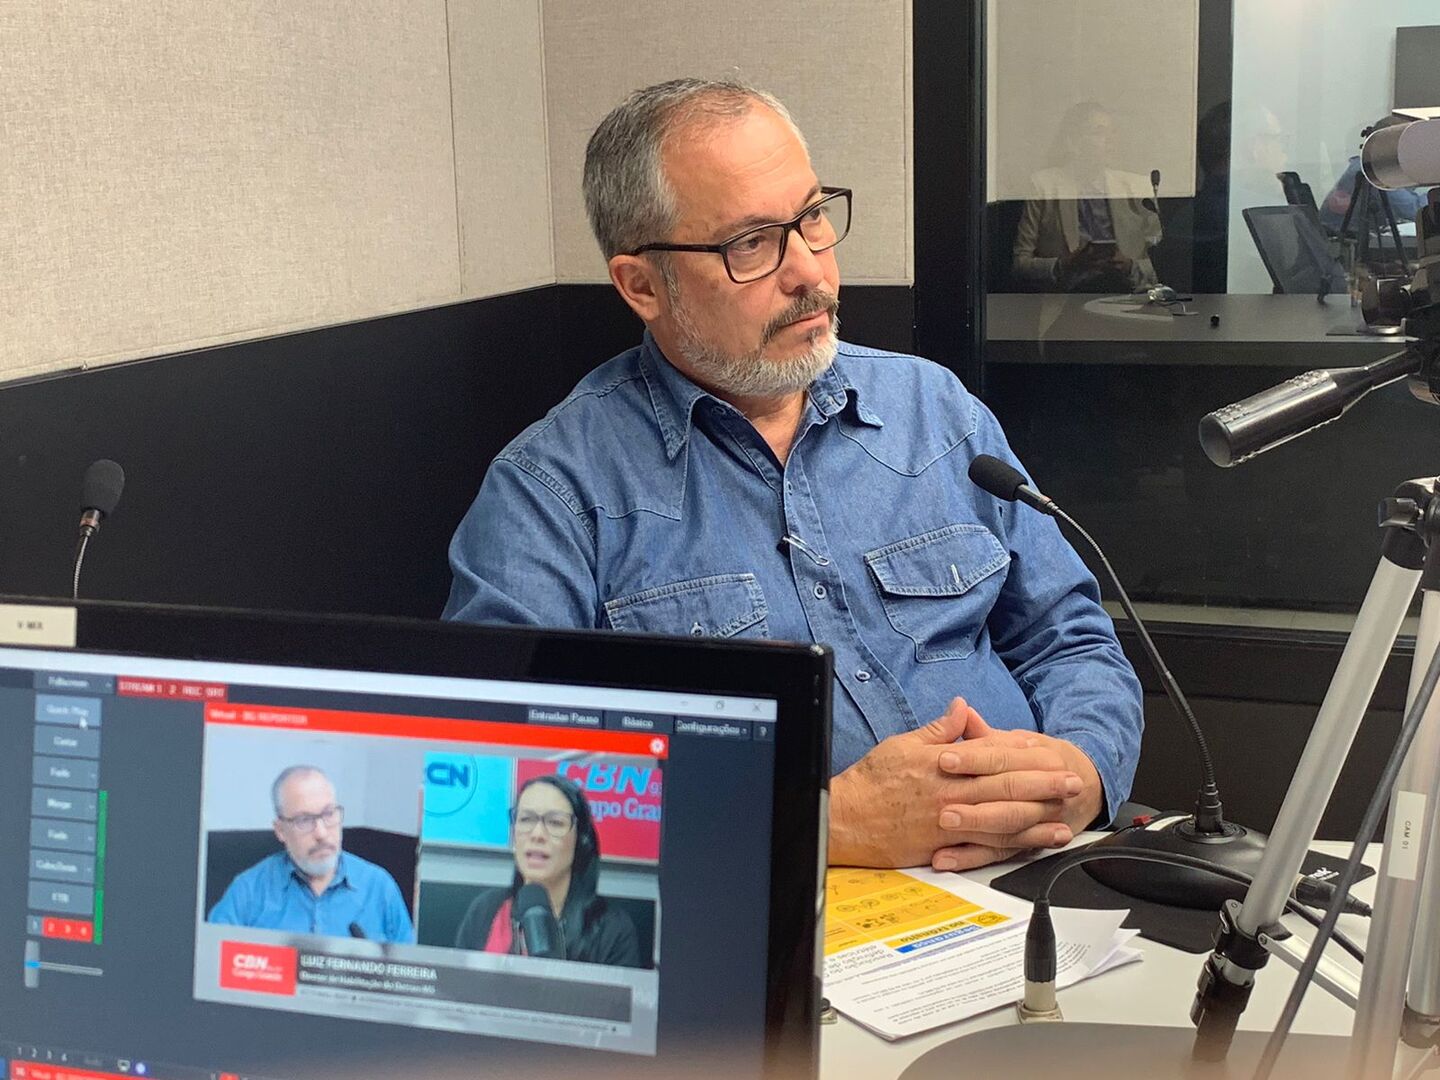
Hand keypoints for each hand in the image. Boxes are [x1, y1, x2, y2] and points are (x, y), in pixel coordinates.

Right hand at [827, 698, 1087, 869]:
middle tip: (1073, 782)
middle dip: (1043, 784)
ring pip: (1003, 819)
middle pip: (1005, 787)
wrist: (846, 819)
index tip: (1046, 751)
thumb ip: (937, 730)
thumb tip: (961, 709)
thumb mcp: (902, 744)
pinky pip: (987, 847)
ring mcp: (950, 822)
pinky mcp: (945, 846)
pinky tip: (1035, 844)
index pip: (990, 756)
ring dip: (1038, 817)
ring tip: (1067, 815)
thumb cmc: (870, 781)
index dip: (1021, 754)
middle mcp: (951, 793)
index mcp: (942, 764)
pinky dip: (1015, 844)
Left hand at [934, 708, 1103, 871]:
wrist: (1082, 784)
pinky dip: (971, 858)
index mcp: (1039, 757)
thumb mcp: (1015, 741)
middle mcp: (1043, 790)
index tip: (943, 759)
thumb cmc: (1036, 760)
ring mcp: (1038, 819)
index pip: (1001, 757)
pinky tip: (948, 859)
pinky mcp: (1026, 843)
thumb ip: (984, 733)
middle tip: (943, 808)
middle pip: (1006, 795)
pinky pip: (998, 853)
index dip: (972, 759)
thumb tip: (961, 710)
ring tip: (945, 831)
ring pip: (1006, 827)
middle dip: (974, 804)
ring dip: (975, 830)